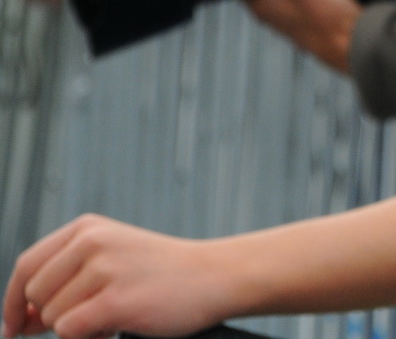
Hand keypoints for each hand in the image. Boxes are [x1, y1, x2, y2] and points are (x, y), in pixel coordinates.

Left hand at [3, 215, 239, 338]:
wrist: (215, 275)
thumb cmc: (161, 273)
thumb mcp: (111, 259)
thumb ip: (65, 281)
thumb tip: (19, 320)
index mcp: (87, 228)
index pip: (27, 266)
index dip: (13, 301)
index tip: (13, 327)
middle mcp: (93, 242)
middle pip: (35, 295)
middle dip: (52, 317)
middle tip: (91, 317)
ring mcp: (105, 269)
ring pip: (52, 317)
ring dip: (76, 328)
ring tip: (113, 316)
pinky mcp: (117, 300)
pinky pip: (69, 331)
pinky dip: (86, 338)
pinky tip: (115, 328)